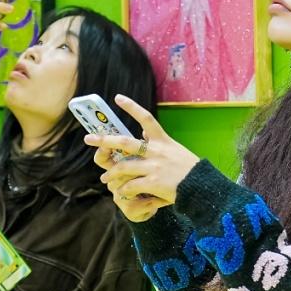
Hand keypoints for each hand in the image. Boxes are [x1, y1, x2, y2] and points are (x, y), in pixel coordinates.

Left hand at [85, 94, 200, 221]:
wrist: (201, 186)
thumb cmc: (189, 169)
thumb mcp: (176, 149)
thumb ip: (159, 141)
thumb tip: (143, 130)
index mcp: (163, 140)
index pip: (146, 118)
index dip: (131, 107)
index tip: (117, 98)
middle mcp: (156, 150)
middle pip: (125, 141)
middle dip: (104, 140)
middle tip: (89, 138)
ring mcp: (154, 166)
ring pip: (123, 167)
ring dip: (111, 173)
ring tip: (105, 178)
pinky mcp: (153, 183)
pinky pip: (131, 186)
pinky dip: (124, 190)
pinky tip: (121, 193)